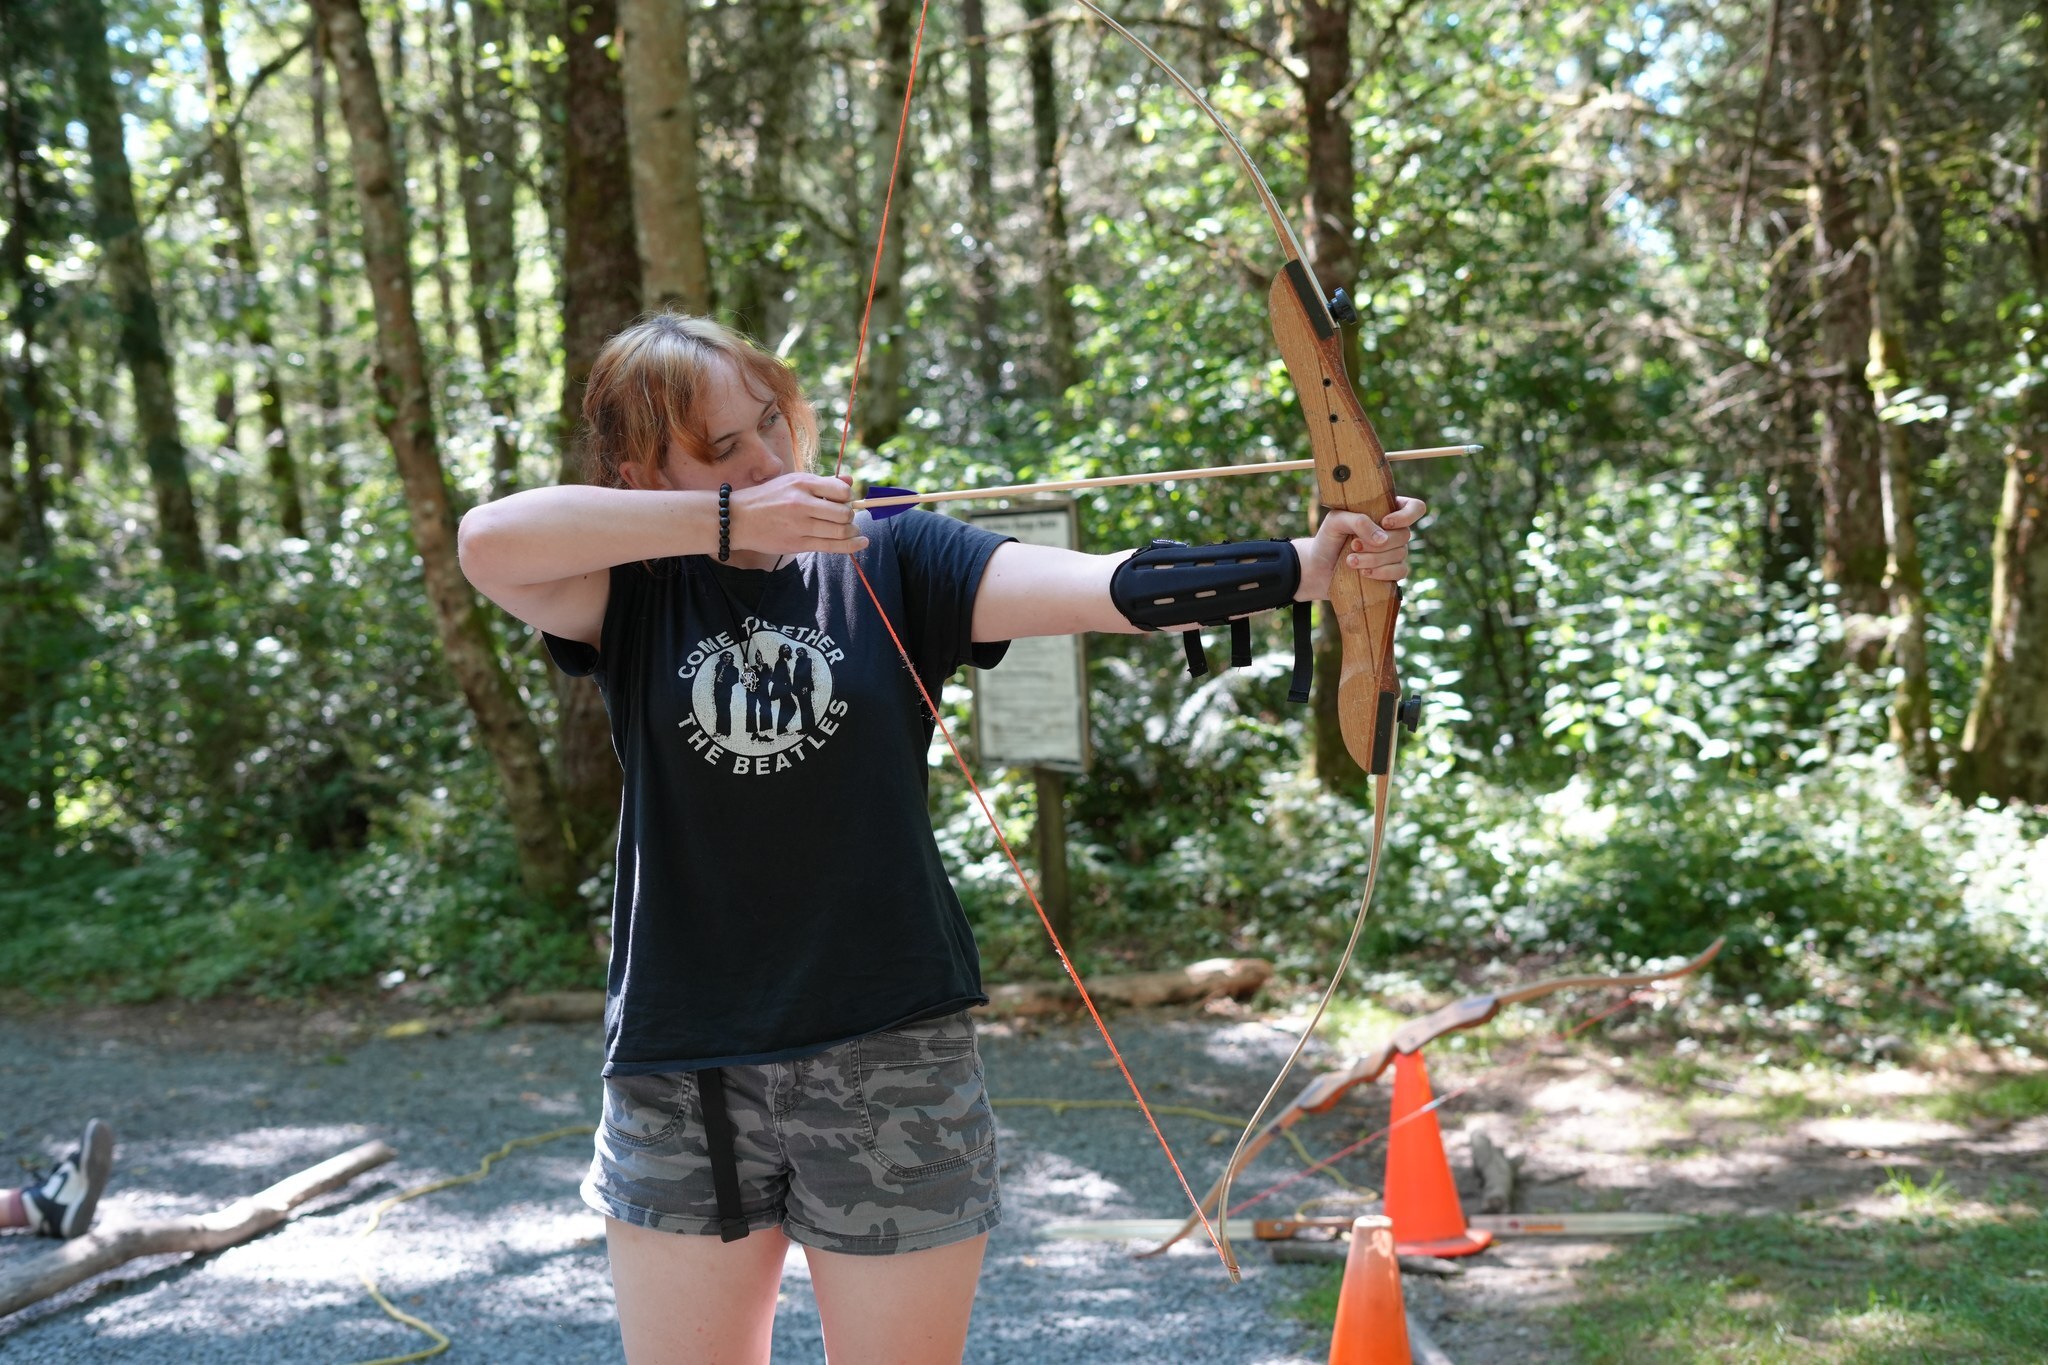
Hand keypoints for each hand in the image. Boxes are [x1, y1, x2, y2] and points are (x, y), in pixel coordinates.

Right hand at [730, 473, 868, 555]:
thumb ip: (822, 483)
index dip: (848, 497)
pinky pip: (832, 546)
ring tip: (849, 530)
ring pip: (841, 531)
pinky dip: (851, 545)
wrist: (736, 519)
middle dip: (850, 516)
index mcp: (801, 483)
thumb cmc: (767, 498)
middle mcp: (802, 503)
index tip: (843, 501)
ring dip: (851, 531)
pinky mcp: (798, 544)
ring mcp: (800, 525)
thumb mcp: (792, 482)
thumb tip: (850, 482)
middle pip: (844, 512)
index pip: (840, 490)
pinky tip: (861, 543)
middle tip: (844, 517)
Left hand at [1294, 496, 1426, 599]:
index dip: (1406, 515)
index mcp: (1385, 511)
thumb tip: (1382, 539)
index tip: (1385, 522)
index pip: (1414, 508)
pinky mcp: (1390, 572)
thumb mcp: (1336, 521)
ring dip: (1373, 559)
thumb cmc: (1328, 539)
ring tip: (1350, 561)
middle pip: (1405, 534)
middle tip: (1354, 545)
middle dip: (1378, 543)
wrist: (1318, 567)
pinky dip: (1382, 573)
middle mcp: (1393, 531)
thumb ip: (1358, 521)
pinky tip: (1364, 573)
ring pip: (1400, 554)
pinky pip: (1400, 572)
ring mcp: (1394, 552)